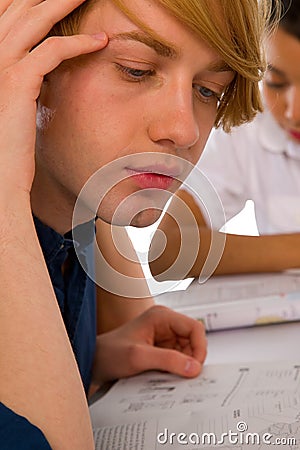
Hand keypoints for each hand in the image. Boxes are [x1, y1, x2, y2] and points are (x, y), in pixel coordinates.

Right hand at [0, 0, 107, 201]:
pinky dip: (77, 43)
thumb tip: (44, 68)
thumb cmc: (7, 142)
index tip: (54, 0)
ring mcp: (0, 66)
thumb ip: (24, 79)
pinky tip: (99, 41)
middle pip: (18, 9)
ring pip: (33, 20)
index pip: (6, 15)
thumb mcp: (12, 102)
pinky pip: (51, 51)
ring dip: (63, 4)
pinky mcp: (17, 83)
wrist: (1, 172)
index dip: (28, 3)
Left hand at [93, 305, 206, 383]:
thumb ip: (168, 360)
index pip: (195, 328)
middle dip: (191, 359)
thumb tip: (194, 367)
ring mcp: (164, 336)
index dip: (200, 348)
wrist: (95, 362)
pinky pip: (178, 359)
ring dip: (183, 365)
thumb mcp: (138, 357)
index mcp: (162, 316)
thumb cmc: (110, 353)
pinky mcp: (161, 349)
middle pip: (194, 340)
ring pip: (188, 351)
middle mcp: (165, 324)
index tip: (195, 368)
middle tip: (183, 376)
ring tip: (168, 376)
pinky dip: (176, 369)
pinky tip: (164, 376)